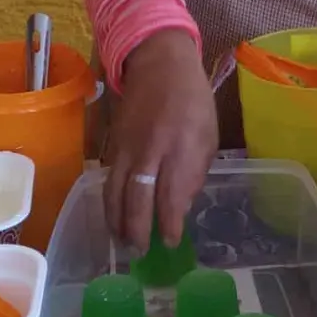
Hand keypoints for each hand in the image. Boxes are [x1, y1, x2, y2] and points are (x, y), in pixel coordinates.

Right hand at [103, 29, 217, 252]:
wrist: (159, 63)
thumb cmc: (192, 100)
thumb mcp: (208, 134)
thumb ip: (196, 171)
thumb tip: (180, 207)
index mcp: (181, 146)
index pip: (171, 195)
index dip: (169, 223)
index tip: (172, 242)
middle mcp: (150, 149)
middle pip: (137, 198)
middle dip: (138, 230)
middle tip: (141, 253)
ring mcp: (127, 146)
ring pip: (115, 191)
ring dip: (118, 221)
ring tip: (123, 243)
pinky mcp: (113, 143)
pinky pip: (108, 179)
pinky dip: (110, 202)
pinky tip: (115, 217)